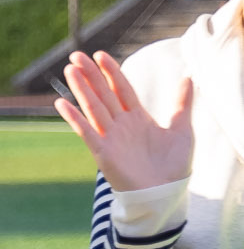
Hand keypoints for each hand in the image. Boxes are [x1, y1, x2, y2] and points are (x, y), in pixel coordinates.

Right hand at [57, 51, 193, 192]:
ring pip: (93, 108)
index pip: (121, 89)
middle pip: (103, 94)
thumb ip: (182, 104)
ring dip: (81, 89)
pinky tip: (61, 103)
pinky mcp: (102, 153)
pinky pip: (85, 132)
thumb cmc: (173, 165)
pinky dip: (74, 118)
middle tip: (76, 55)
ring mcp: (110, 137)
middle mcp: (120, 124)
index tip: (100, 55)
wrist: (164, 193)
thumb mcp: (182, 130)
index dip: (111, 72)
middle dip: (90, 75)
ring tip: (70, 70)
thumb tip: (188, 77)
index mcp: (137, 118)